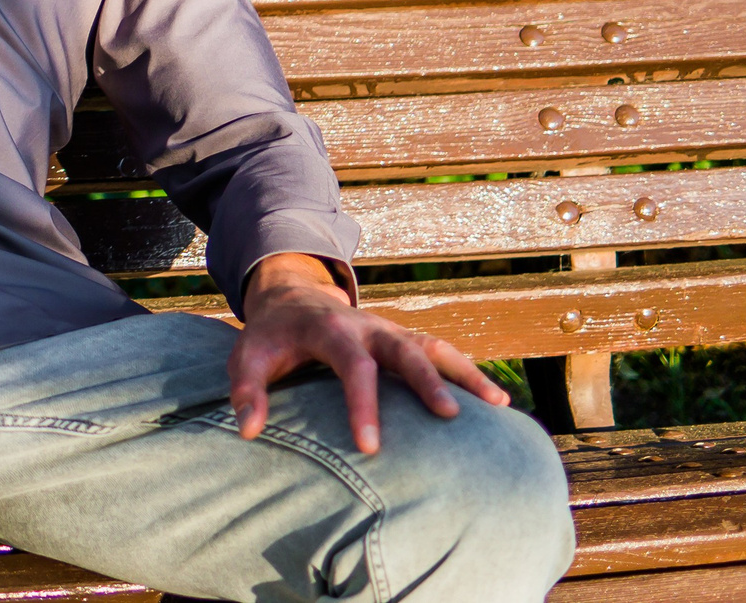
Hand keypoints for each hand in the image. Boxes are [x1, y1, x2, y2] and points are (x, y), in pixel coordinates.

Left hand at [228, 253, 509, 455]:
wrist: (291, 297)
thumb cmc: (271, 336)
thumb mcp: (247, 355)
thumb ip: (247, 388)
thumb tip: (248, 430)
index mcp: (329, 328)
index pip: (351, 365)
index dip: (362, 405)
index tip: (370, 448)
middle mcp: (367, 326)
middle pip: (404, 349)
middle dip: (427, 381)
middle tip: (450, 417)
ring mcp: (390, 330)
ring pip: (433, 347)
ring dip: (465, 372)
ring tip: (498, 405)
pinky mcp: (404, 339)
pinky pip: (441, 353)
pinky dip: (469, 372)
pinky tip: (497, 402)